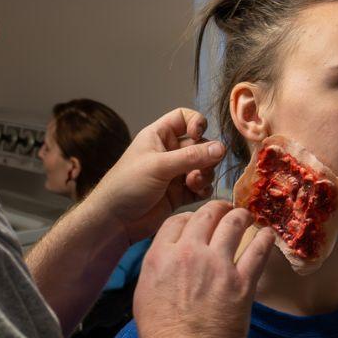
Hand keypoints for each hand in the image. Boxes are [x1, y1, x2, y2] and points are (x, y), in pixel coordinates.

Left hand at [84, 108, 224, 242]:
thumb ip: (191, 157)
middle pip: (200, 144)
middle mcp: (169, 151)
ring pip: (204, 166)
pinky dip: (203, 189)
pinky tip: (197, 193)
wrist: (115, 220)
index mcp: (159, 136)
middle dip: (206, 156)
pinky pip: (201, 187)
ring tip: (194, 183)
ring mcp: (175, 173)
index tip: (199, 135)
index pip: (184, 118)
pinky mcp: (179, 194)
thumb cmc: (128, 184)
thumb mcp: (159, 166)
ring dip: (205, 174)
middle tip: (201, 168)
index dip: (197, 122)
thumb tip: (222, 148)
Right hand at [134, 201, 274, 337]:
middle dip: (218, 208)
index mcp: (162, 254)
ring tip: (247, 216)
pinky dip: (264, 239)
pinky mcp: (242, 283)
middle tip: (226, 209)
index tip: (199, 221)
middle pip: (207, 215)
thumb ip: (158, 266)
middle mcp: (190, 253)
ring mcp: (218, 266)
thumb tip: (168, 257)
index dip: (191, 217)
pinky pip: (258, 251)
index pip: (178, 220)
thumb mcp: (145, 290)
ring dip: (242, 216)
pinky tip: (268, 235)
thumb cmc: (161, 330)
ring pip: (234, 225)